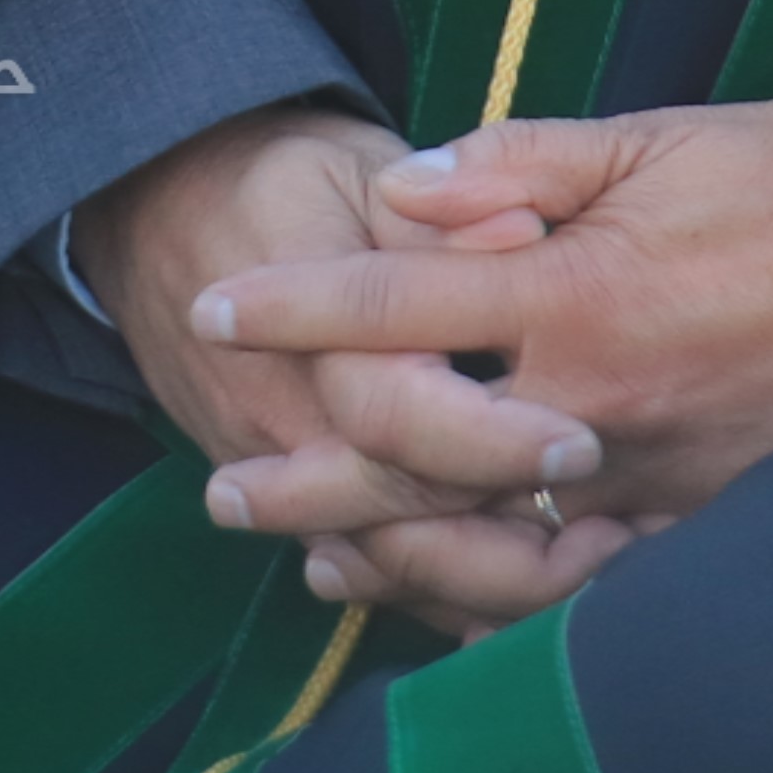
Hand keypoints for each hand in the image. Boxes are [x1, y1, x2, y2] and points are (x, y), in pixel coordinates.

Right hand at [84, 106, 610, 634]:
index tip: (584, 443)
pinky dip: (438, 592)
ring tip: (585, 568)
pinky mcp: (280, 493)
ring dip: (483, 581)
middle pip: (397, 512)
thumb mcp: (359, 172)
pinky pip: (362, 568)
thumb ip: (436, 221)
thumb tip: (522, 232)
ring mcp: (276, 470)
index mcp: (314, 337)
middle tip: (610, 533)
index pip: (401, 415)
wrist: (163, 209)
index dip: (495, 438)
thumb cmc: (285, 181)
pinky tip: (517, 601)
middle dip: (508, 534)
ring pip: (383, 561)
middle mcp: (289, 421)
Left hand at [192, 105, 772, 608]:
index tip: (215, 307)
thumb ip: (517, 158)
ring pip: (489, 536)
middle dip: (306, 469)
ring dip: (388, 546)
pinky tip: (456, 590)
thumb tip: (400, 188)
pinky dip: (504, 591)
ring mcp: (653, 476)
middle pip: (414, 453)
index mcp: (577, 289)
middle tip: (220, 486)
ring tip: (313, 551)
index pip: (396, 301)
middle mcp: (599, 401)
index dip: (295, 305)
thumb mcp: (659, 133)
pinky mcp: (704, 520)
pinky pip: (584, 578)